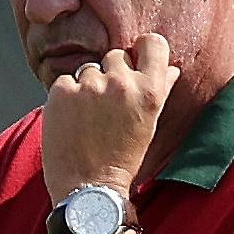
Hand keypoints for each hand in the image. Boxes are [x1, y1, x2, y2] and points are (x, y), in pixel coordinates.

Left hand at [42, 32, 179, 200]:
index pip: (152, 43)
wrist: (90, 191)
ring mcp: (90, 85)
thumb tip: (171, 68)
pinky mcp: (62, 90)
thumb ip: (160, 91)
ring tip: (88, 119)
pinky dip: (65, 98)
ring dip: (87, 87)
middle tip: (107, 107)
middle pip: (115, 55)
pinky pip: (65, 81)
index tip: (135, 59)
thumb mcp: (149, 126)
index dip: (142, 49)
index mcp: (150, 90)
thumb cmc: (123, 161)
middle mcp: (121, 82)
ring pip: (88, 69)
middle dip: (111, 74)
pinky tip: (71, 122)